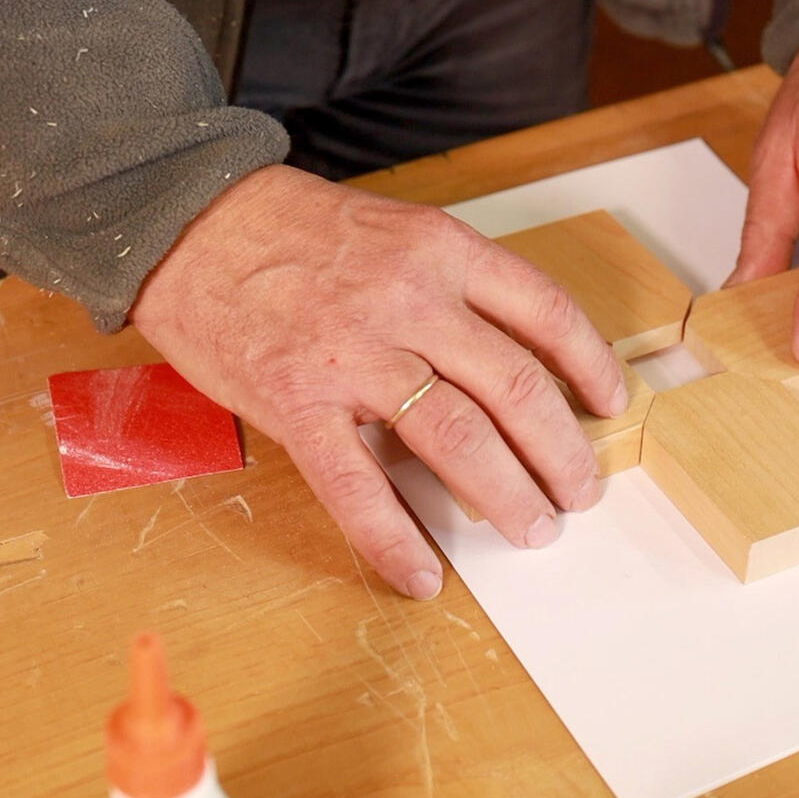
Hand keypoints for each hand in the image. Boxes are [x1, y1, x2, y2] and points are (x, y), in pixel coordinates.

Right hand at [131, 165, 625, 598]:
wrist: (188, 222)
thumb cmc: (294, 231)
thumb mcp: (395, 232)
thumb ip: (452, 289)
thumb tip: (509, 363)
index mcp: (440, 251)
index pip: (544, 311)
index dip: (590, 364)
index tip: (611, 403)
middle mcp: (407, 300)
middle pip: (513, 386)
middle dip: (560, 450)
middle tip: (580, 492)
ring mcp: (351, 353)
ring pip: (455, 436)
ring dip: (506, 493)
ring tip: (533, 529)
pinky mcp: (296, 402)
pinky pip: (355, 486)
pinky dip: (393, 539)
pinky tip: (422, 575)